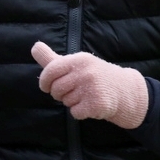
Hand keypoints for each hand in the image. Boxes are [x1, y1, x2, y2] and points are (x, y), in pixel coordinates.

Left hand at [31, 42, 148, 128]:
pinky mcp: (97, 104)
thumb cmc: (94, 76)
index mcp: (80, 59)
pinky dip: (81, 112)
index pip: (50, 71)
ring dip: (73, 102)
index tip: (47, 86)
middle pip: (55, 90)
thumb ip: (53, 58)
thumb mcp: (76, 64)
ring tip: (87, 95)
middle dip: (61, 94)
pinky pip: (75, 113)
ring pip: (66, 102)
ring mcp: (92, 88)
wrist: (124, 90)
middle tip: (75, 91)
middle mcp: (86, 72)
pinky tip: (92, 104)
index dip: (44, 81)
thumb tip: (34, 46)